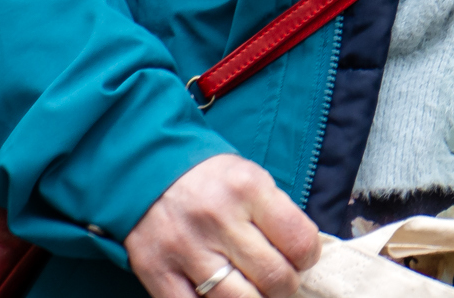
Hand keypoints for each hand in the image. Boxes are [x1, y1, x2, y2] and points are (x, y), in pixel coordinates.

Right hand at [126, 155, 319, 297]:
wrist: (145, 170)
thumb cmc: (211, 179)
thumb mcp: (252, 178)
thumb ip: (277, 215)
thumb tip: (302, 258)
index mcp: (248, 189)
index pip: (299, 241)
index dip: (308, 257)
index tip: (302, 258)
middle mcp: (218, 219)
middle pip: (273, 277)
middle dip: (285, 285)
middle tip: (279, 279)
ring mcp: (185, 248)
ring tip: (254, 290)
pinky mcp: (156, 272)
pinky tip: (222, 297)